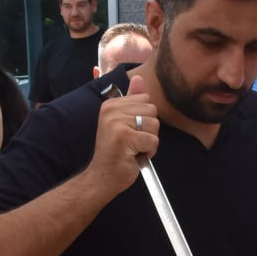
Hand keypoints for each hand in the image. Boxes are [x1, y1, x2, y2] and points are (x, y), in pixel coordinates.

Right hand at [87, 74, 157, 195]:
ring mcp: (116, 123)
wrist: (101, 177)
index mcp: (110, 104)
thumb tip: (140, 78)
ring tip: (134, 148)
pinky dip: (149, 152)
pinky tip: (135, 156)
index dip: (145, 119)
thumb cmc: (115, 152)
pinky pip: (153, 140)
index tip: (131, 132)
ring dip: (149, 141)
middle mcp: (111, 110)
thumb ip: (132, 100)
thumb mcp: (122, 122)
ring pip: (154, 125)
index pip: (146, 100)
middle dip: (149, 130)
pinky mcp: (124, 138)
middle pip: (152, 111)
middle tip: (133, 142)